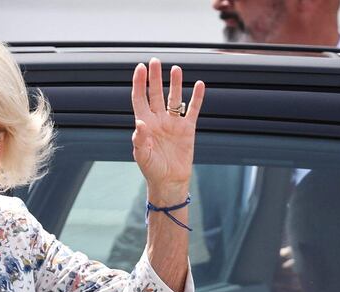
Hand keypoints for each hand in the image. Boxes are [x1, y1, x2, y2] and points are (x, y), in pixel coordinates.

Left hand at [131, 58, 204, 192]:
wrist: (170, 182)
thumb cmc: (152, 170)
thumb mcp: (143, 156)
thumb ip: (139, 139)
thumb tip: (139, 122)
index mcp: (145, 124)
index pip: (140, 98)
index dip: (140, 83)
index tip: (140, 68)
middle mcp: (158, 120)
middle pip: (156, 94)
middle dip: (155, 77)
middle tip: (156, 61)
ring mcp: (173, 123)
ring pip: (174, 98)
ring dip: (175, 84)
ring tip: (176, 69)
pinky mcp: (188, 129)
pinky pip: (193, 110)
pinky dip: (197, 98)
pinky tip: (199, 85)